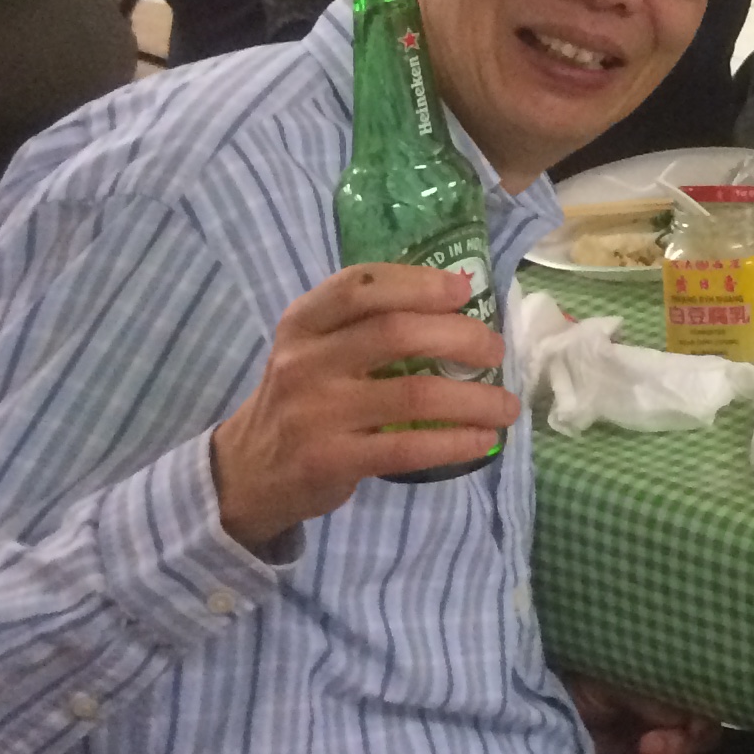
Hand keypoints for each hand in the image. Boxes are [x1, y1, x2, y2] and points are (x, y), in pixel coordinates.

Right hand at [208, 264, 518, 548]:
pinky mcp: (329, 460)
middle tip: (495, 350)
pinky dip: (455, 441)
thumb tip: (461, 308)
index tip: (463, 289)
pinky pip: (407, 447)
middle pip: (396, 332)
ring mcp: (316, 413)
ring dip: (474, 399)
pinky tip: (483, 439)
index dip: (418, 282)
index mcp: (303, 324)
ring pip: (414, 394)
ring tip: (507, 405)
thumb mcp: (314, 348)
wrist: (247, 471)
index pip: (359, 285)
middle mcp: (305, 362)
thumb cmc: (303, 397)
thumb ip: (366, 324)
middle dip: (461, 336)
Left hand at [567, 676, 722, 753]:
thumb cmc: (584, 688)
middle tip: (644, 747)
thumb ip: (660, 700)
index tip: (689, 731)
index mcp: (669, 698)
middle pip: (700, 747)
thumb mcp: (624, 683)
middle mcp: (667, 724)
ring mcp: (652, 753)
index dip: (702, 727)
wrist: (545, 716)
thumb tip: (691, 719)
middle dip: (679, 751)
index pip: (705, 715)